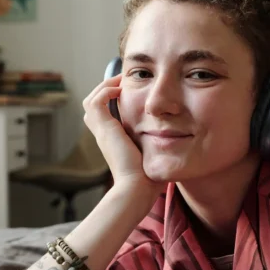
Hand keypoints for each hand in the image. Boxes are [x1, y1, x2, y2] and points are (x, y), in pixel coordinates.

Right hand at [82, 74, 162, 196]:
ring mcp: (101, 131)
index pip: (104, 114)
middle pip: (93, 105)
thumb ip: (157, 142)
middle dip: (108, 89)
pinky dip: (106, 91)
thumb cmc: (148, 177)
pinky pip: (96, 102)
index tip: (133, 89)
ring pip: (91, 101)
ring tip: (122, 80)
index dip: (114, 99)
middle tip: (125, 81)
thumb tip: (177, 135)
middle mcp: (104, 134)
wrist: (137, 188)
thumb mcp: (152, 153)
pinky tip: (122, 89)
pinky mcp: (104, 129)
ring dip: (105, 87)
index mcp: (113, 140)